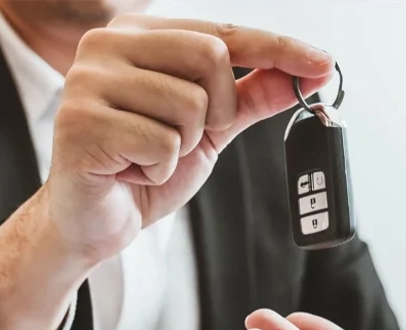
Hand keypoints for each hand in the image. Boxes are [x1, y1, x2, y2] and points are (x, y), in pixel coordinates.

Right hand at [0, 17, 332, 329]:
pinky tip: (131, 171)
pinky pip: (162, 143)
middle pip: (211, 58)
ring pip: (190, 106)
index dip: (278, 48)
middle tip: (185, 139)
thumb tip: (304, 77)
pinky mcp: (82, 122)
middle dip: (216, 113)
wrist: (94, 221)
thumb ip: (249, 99)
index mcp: (140, 37)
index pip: (225, 32)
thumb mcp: (207, 132)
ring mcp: (89, 81)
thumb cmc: (144, 170)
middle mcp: (108, 45)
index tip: (324, 64)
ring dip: (182, 147)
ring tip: (148, 157)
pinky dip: (159, 170)